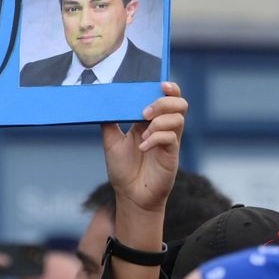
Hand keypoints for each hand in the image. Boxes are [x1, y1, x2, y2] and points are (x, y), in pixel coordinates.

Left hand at [101, 82, 186, 215]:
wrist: (129, 195)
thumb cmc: (123, 170)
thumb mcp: (111, 141)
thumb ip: (108, 122)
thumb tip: (100, 103)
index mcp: (150, 121)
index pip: (166, 97)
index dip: (168, 87)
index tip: (159, 83)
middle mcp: (163, 128)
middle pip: (179, 103)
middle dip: (164, 102)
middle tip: (144, 112)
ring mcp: (169, 141)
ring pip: (179, 118)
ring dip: (160, 119)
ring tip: (143, 131)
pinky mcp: (172, 155)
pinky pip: (171, 138)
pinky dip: (156, 138)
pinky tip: (143, 146)